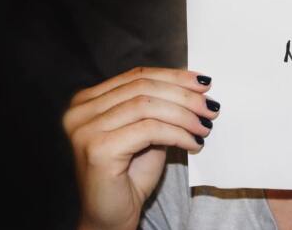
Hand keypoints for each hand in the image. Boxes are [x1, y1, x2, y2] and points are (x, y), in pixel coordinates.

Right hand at [62, 67, 219, 229]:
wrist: (111, 216)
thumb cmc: (129, 176)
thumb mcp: (147, 132)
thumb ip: (160, 107)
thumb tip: (195, 86)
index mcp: (88, 100)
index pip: (137, 76)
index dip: (174, 77)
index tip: (204, 83)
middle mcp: (80, 111)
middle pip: (143, 88)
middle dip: (184, 95)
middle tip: (211, 108)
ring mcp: (85, 129)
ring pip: (148, 106)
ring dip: (185, 115)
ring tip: (205, 127)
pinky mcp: (97, 149)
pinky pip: (149, 130)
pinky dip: (178, 134)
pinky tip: (193, 143)